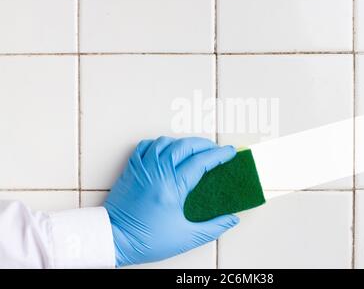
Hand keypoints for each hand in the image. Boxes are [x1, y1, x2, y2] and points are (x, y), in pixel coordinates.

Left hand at [104, 136, 238, 266]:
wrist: (113, 239)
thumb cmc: (147, 240)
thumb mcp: (186, 238)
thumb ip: (213, 227)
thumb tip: (232, 218)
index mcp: (173, 187)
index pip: (201, 162)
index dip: (219, 155)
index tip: (230, 152)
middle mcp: (158, 172)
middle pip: (186, 146)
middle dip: (205, 144)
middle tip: (216, 149)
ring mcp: (143, 167)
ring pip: (166, 142)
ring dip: (184, 142)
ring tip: (194, 149)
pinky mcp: (132, 169)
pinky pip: (146, 146)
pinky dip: (160, 143)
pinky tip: (167, 149)